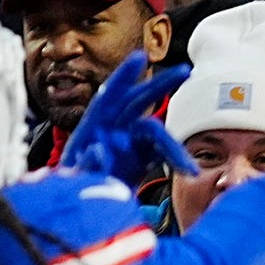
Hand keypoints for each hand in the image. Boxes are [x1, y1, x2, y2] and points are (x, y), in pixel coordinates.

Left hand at [59, 54, 195, 184]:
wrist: (81, 206)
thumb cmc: (75, 186)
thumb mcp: (73, 176)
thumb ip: (84, 164)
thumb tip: (101, 150)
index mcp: (93, 126)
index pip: (109, 97)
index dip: (124, 76)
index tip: (139, 58)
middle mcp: (115, 130)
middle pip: (139, 102)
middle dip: (161, 85)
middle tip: (184, 71)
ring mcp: (132, 144)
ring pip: (156, 132)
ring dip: (175, 145)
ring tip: (191, 166)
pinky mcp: (144, 160)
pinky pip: (162, 154)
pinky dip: (177, 160)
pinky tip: (189, 172)